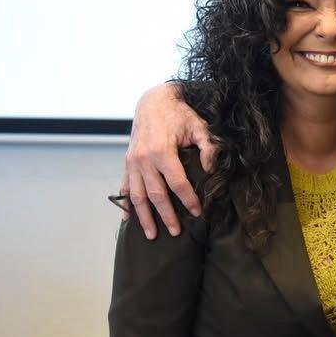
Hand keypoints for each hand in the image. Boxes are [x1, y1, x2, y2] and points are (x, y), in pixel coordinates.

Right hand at [122, 83, 216, 238]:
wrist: (152, 100)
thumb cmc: (178, 113)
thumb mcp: (199, 125)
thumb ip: (208, 147)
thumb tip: (210, 169)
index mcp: (162, 151)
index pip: (177, 183)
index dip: (188, 199)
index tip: (197, 212)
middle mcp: (144, 159)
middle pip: (156, 195)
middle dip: (166, 215)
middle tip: (176, 232)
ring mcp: (132, 162)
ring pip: (137, 196)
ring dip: (144, 217)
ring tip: (151, 235)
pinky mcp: (127, 162)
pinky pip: (125, 187)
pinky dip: (126, 204)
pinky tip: (128, 219)